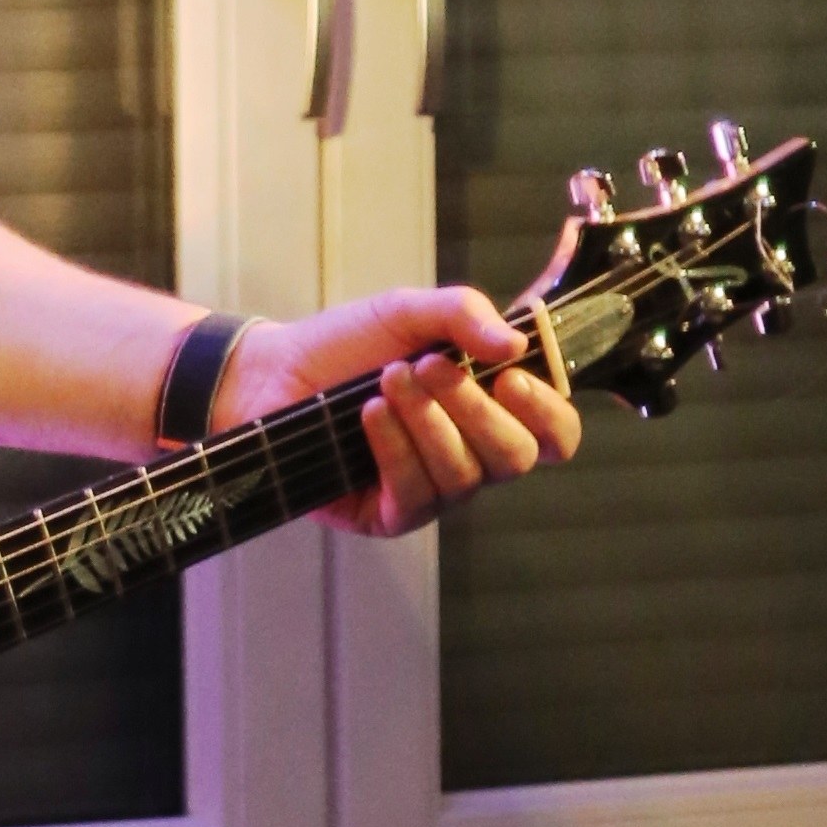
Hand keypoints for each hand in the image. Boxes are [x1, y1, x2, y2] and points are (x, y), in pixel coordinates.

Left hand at [208, 287, 579, 536]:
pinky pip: (416, 494)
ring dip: (427, 422)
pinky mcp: (391, 514)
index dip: (547, 412)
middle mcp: (472, 455)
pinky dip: (395, 449)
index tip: (512, 378)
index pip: (554, 432)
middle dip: (475, 408)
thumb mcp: (406, 312)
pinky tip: (369, 415)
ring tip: (387, 381)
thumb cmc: (346, 344)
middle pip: (516, 457)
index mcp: (490, 408)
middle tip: (426, 366)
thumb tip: (517, 346)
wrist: (272, 373)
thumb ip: (463, 314)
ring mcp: (434, 489)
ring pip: (465, 476)